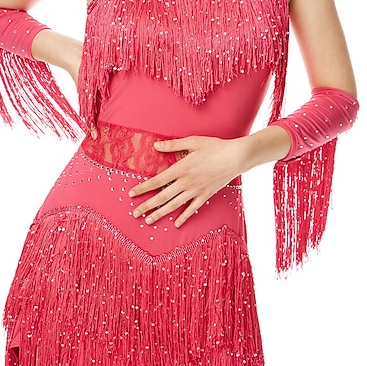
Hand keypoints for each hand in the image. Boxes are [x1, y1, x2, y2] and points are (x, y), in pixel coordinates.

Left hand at [127, 135, 244, 227]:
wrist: (236, 157)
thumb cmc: (215, 147)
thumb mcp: (193, 142)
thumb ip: (173, 145)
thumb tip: (156, 146)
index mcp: (181, 168)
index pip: (157, 181)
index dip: (143, 188)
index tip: (131, 194)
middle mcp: (186, 182)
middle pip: (162, 197)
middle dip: (146, 206)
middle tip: (134, 213)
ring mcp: (196, 191)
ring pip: (174, 205)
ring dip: (160, 214)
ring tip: (148, 220)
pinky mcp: (206, 195)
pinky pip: (192, 209)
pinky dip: (183, 217)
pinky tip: (175, 223)